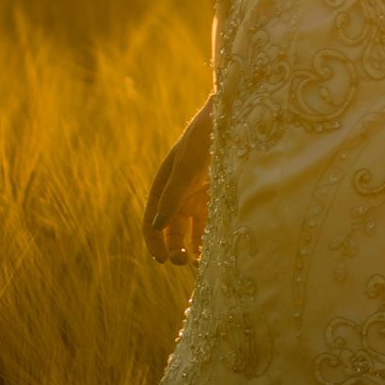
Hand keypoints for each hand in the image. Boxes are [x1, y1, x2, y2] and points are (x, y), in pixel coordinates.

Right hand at [143, 95, 213, 265]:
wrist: (232, 120)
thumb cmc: (204, 138)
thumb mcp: (186, 167)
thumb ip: (172, 196)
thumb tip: (156, 226)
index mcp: (164, 188)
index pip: (152, 223)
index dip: (154, 243)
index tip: (162, 259)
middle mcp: (179, 197)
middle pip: (170, 232)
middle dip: (173, 249)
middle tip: (182, 260)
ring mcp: (198, 199)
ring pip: (191, 234)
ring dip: (192, 250)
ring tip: (199, 264)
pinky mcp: (217, 200)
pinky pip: (210, 227)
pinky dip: (210, 241)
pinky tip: (215, 252)